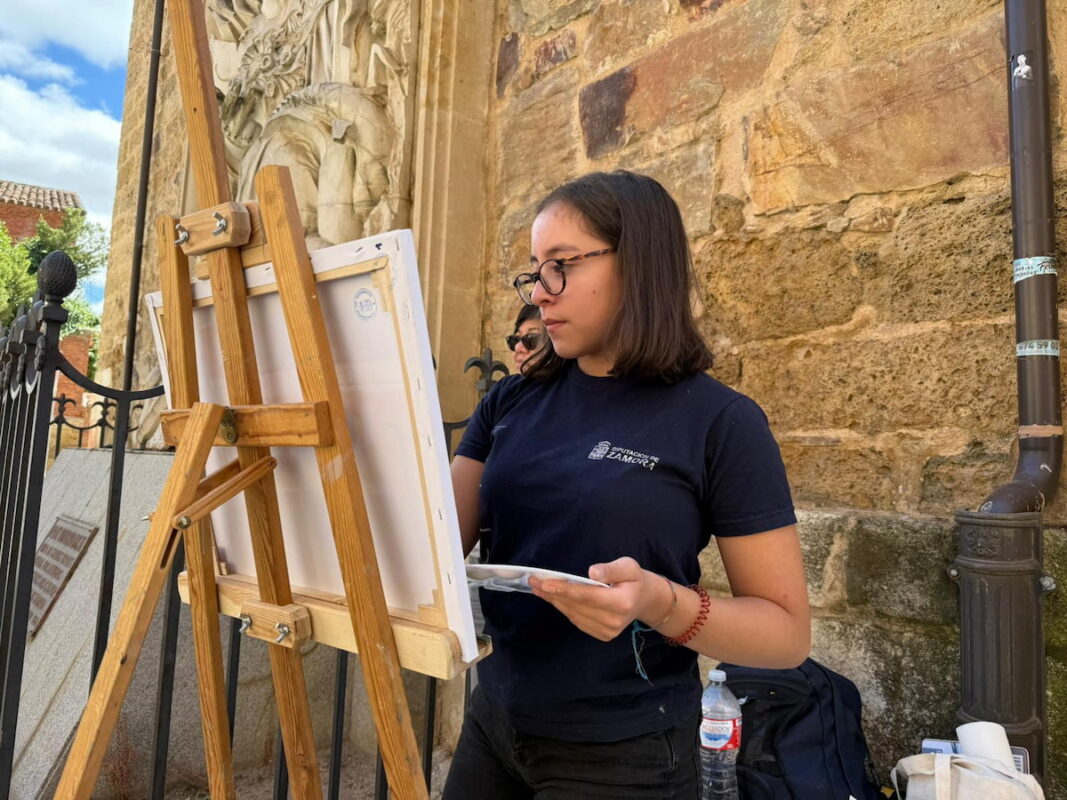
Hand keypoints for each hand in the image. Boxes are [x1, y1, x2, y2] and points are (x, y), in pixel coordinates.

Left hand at [528, 557, 665, 641]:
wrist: (643, 600)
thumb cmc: (634, 579)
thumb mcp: (629, 567)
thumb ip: (611, 569)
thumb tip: (592, 572)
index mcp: (622, 602)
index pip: (588, 596)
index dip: (565, 590)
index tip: (545, 583)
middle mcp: (614, 621)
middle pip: (577, 606)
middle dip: (553, 593)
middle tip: (534, 580)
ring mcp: (607, 631)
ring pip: (573, 614)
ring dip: (554, 600)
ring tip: (538, 587)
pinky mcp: (601, 635)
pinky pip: (576, 620)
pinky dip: (563, 607)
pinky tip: (552, 597)